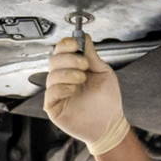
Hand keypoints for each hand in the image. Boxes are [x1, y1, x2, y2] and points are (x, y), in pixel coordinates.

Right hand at [43, 37, 129, 154]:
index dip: (65, 45)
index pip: (61, 51)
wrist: (110, 123)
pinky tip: (73, 90)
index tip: (76, 44)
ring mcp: (57, 93)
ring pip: (52, 76)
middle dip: (69, 59)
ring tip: (82, 79)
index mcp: (73, 68)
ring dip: (68, 74)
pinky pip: (50, 93)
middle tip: (84, 65)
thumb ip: (92, 56)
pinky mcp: (54, 107)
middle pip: (54, 60)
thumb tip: (84, 38)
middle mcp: (63, 79)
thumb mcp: (103, 72)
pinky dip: (61, 88)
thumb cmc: (107, 100)